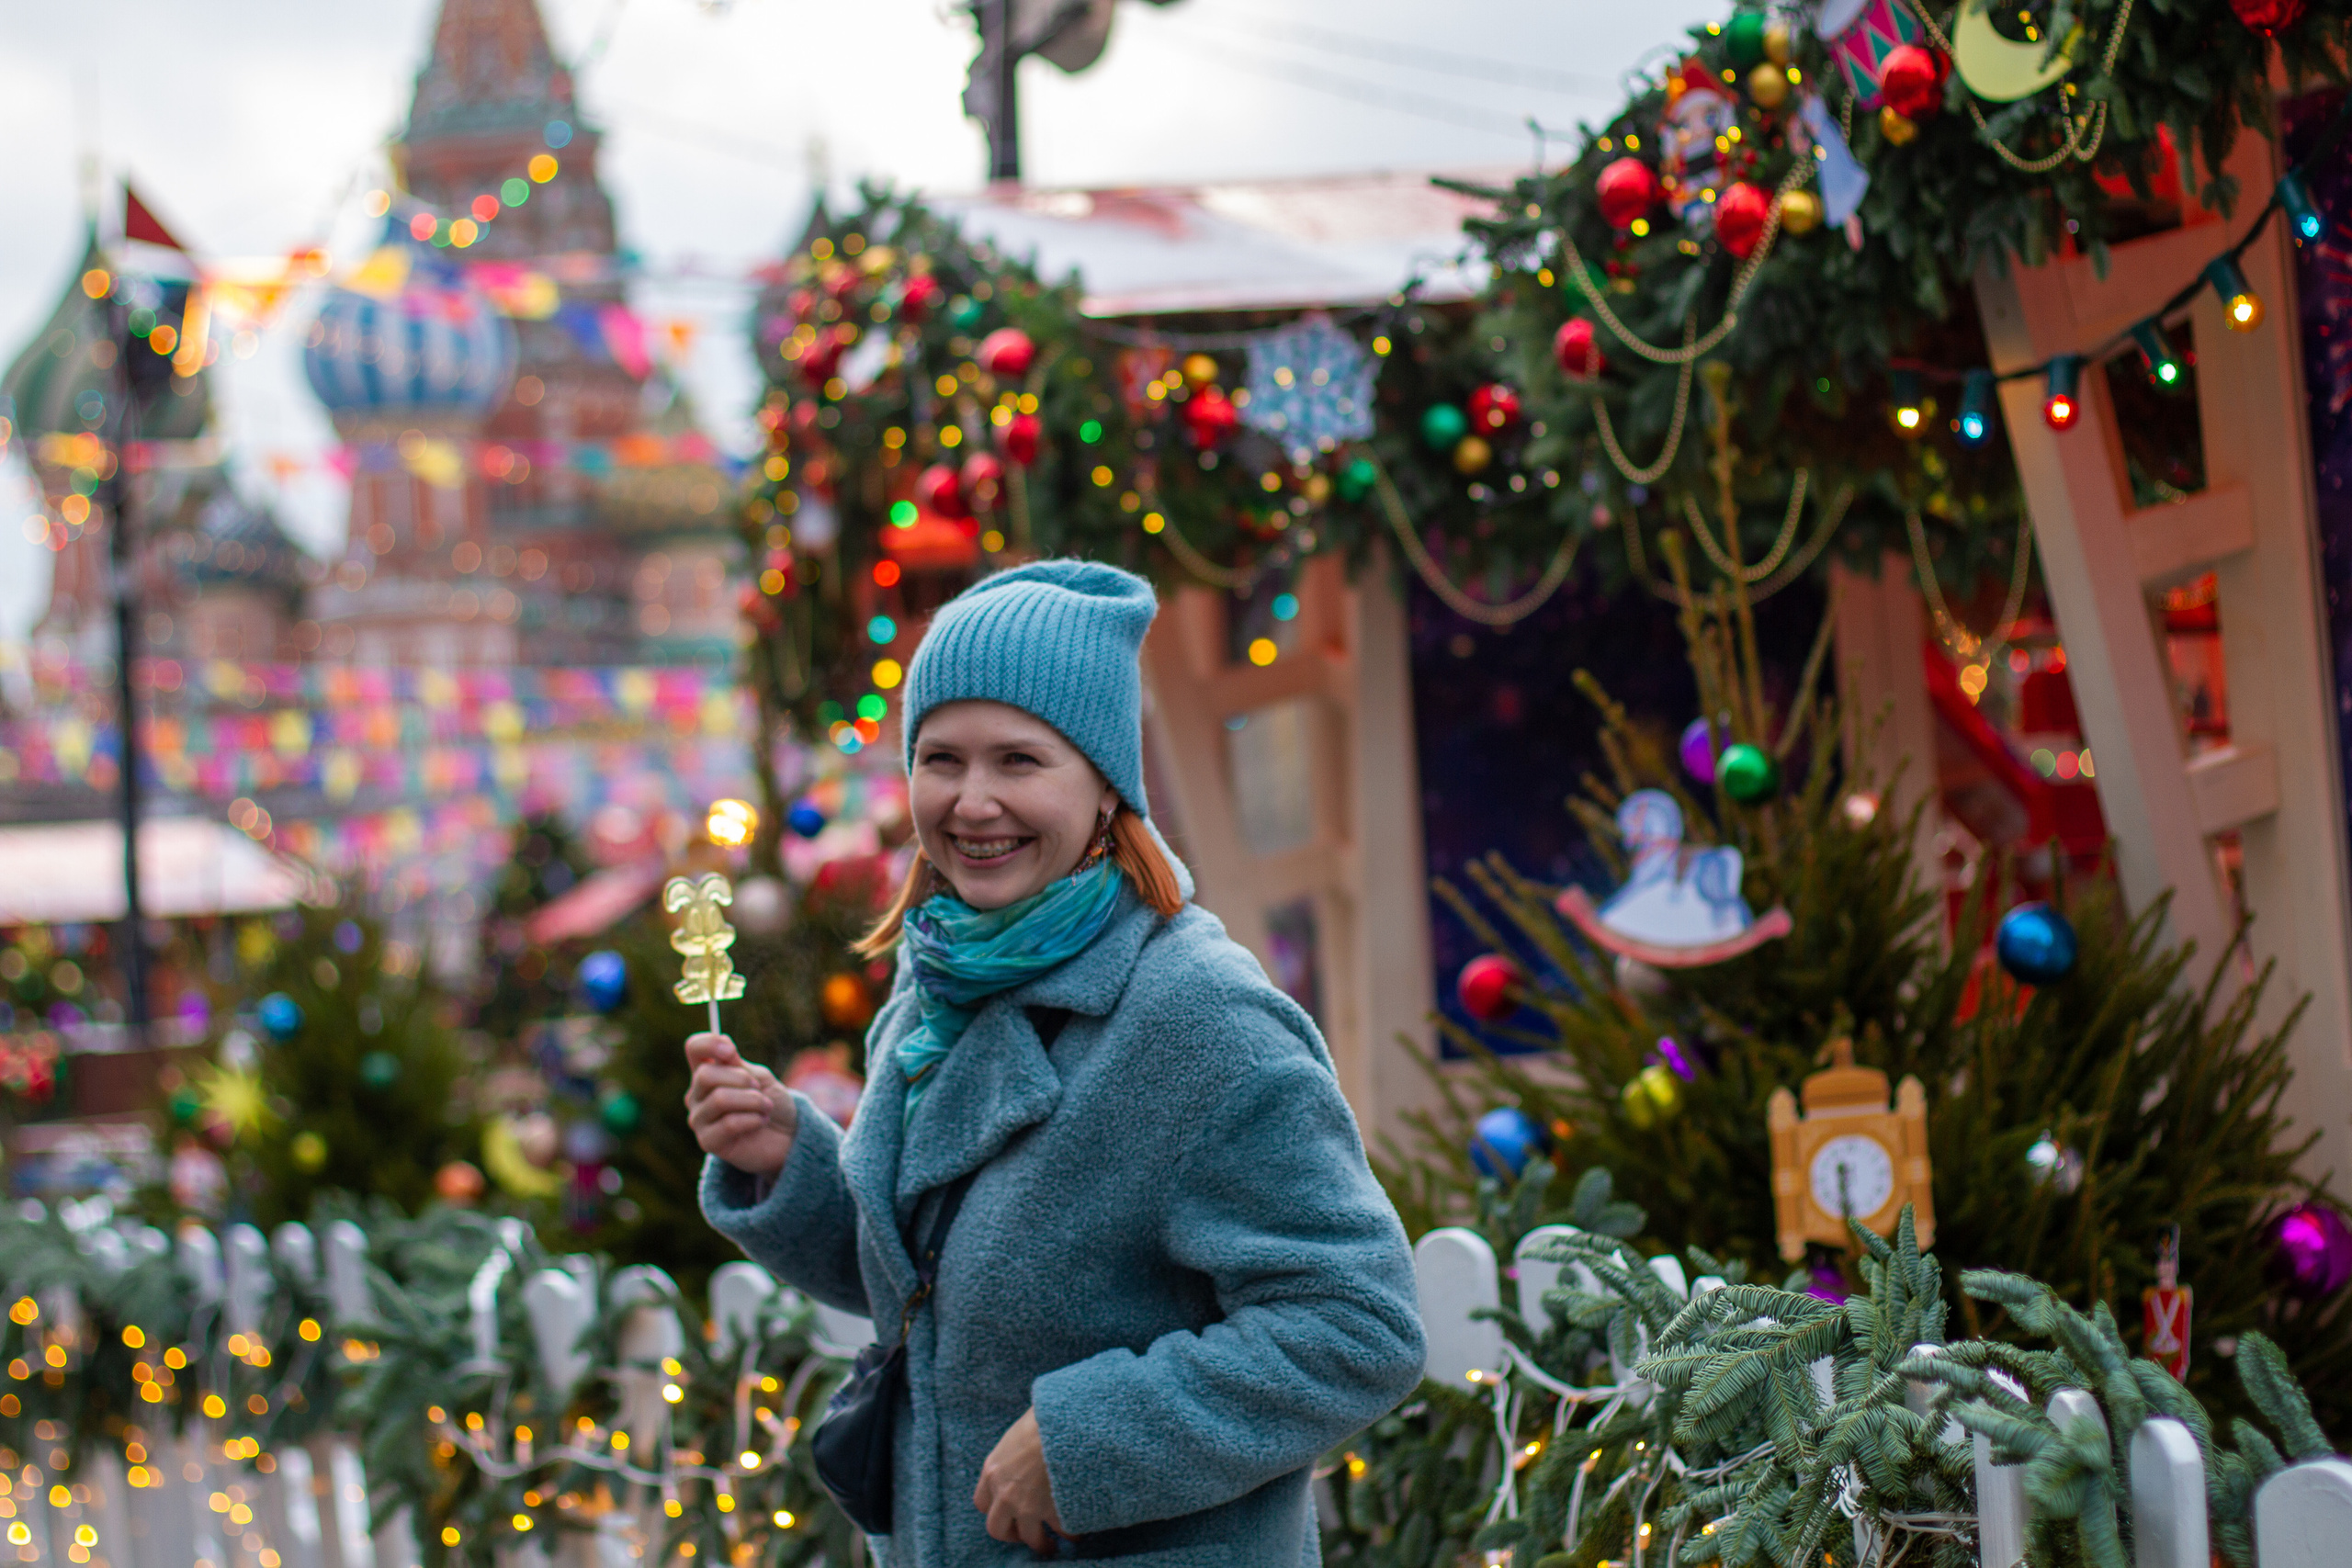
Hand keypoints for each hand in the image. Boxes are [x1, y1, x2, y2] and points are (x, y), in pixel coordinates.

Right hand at [683, 1033, 796, 1175]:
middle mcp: (697, 1095)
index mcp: (708, 1072)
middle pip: (705, 1075)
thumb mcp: (760, 1077)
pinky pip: (729, 1123)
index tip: (731, 1051)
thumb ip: (738, 1064)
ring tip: (765, 1107)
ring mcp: (699, 1119)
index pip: (695, 1049)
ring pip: (720, 1099)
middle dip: (741, 1079)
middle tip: (759, 1089)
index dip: (709, 1044)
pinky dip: (753, 1119)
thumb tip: (722, 1039)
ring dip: (753, 1101)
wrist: (787, 1136)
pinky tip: (760, 1123)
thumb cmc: (771, 1103)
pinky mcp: (708, 1142)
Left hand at [974, 1407, 1070, 1554]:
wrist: (1065, 1422)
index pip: (982, 1503)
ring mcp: (1027, 1505)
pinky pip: (1061, 1531)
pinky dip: (1070, 1533)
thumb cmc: (1042, 1419)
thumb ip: (1013, 1454)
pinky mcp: (1052, 1510)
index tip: (1007, 1513)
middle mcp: (1005, 1493)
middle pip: (997, 1528)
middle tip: (1026, 1535)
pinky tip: (1077, 1530)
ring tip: (1053, 1544)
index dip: (995, 1510)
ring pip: (1029, 1538)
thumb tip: (1024, 1454)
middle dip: (1012, 1535)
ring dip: (1041, 1543)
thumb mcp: (1016, 1435)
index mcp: (992, 1470)